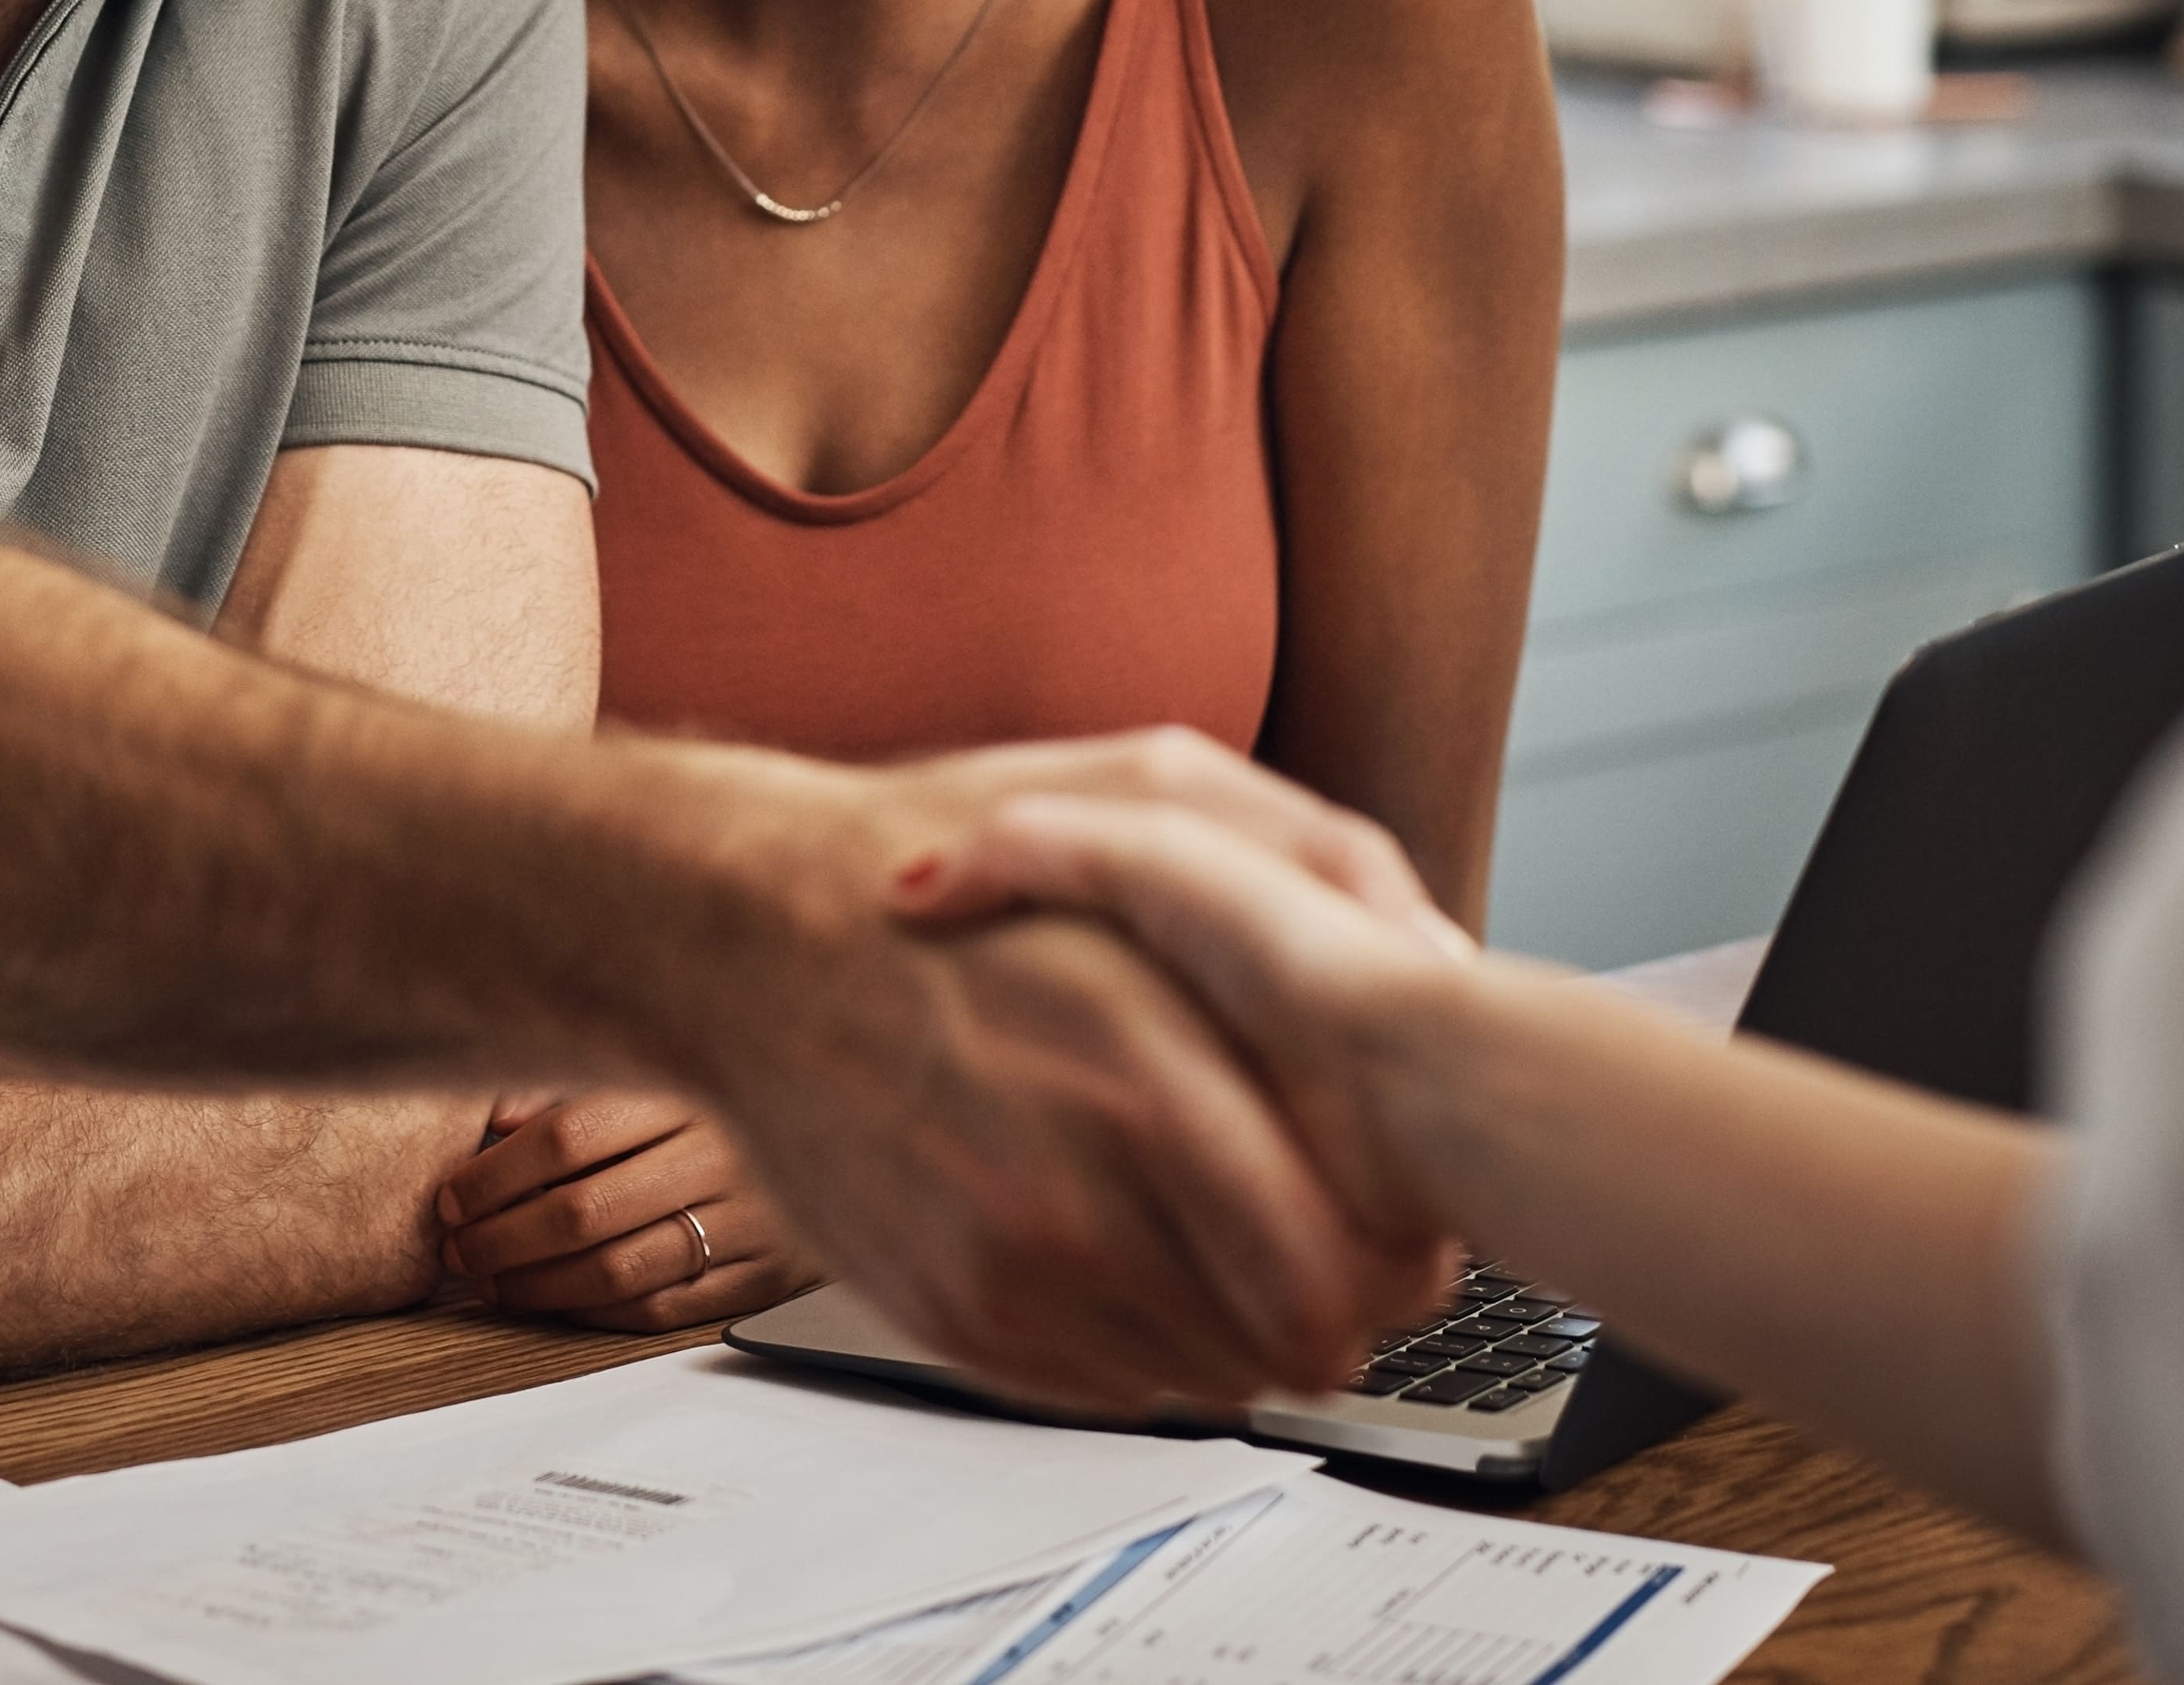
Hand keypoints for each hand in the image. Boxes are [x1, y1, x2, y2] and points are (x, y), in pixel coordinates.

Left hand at [433, 1092, 821, 1330]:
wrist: (862, 1128)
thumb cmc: (737, 1096)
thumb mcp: (665, 1069)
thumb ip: (579, 1087)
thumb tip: (493, 1116)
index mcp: (688, 1090)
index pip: (566, 1136)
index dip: (495, 1175)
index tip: (451, 1197)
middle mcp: (721, 1155)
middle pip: (582, 1210)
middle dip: (501, 1239)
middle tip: (458, 1251)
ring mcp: (749, 1220)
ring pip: (618, 1271)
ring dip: (539, 1286)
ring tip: (493, 1283)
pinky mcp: (766, 1275)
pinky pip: (665, 1309)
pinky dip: (599, 1314)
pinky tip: (557, 1303)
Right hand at [644, 732, 1457, 1418]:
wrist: (748, 933)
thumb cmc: (950, 858)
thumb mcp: (1148, 793)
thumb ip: (1312, 864)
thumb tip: (1435, 967)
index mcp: (1142, 1060)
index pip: (1331, 1252)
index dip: (1395, 1261)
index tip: (1401, 1234)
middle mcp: (1071, 1182)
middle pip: (1287, 1337)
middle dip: (1341, 1310)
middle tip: (1339, 1265)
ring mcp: (1002, 1263)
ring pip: (1208, 1379)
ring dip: (1243, 1334)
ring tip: (1226, 1250)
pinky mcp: (948, 1316)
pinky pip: (1109, 1390)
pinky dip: (1147, 1346)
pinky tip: (1131, 1258)